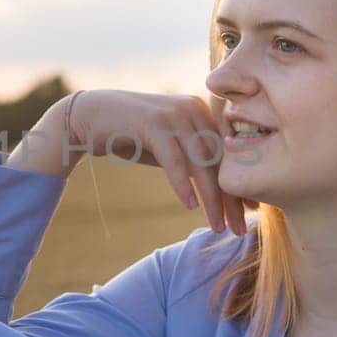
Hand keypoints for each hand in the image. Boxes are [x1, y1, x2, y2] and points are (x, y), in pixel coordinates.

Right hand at [64, 89, 250, 236]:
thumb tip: (221, 187)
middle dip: (229, 198)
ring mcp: (173, 113)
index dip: (237, 184)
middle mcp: (192, 108)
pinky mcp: (154, 122)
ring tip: (217, 226)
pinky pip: (174, 160)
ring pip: (201, 163)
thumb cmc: (130, 136)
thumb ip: (192, 158)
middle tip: (238, 228)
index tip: (248, 213)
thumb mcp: (167, 147)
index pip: (226, 153)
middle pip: (219, 160)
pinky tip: (190, 206)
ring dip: (211, 199)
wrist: (89, 118)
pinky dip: (182, 185)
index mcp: (200, 112)